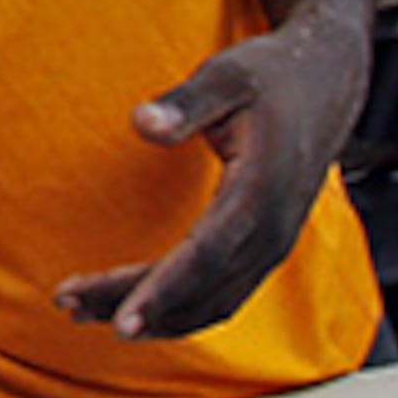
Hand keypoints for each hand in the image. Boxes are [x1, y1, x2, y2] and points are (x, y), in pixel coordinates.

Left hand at [53, 8, 364, 341]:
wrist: (327, 84)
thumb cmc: (271, 77)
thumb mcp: (226, 77)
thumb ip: (184, 103)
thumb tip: (141, 122)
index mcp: (262, 190)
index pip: (206, 256)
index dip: (162, 291)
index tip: (120, 320)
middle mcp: (273, 230)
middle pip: (199, 289)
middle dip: (136, 305)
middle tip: (70, 305)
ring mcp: (273, 244)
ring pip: (210, 301)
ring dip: (153, 315)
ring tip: (83, 311)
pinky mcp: (265, 247)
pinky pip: (222, 294)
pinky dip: (178, 309)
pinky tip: (136, 306)